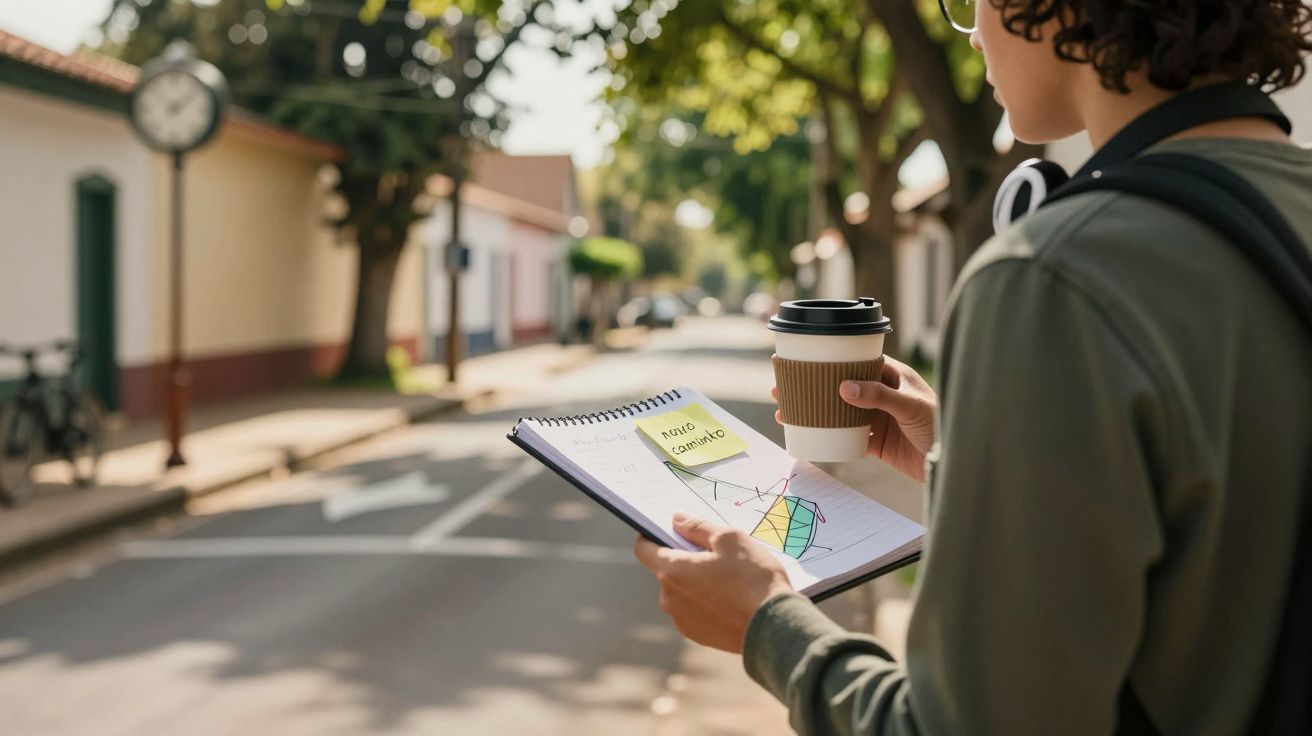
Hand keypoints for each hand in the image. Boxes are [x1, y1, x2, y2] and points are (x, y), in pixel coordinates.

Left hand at [634, 513, 793, 652]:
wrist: (775, 627)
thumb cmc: (753, 578)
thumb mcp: (730, 539)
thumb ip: (698, 527)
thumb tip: (677, 520)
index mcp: (672, 571)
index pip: (643, 549)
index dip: (650, 536)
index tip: (666, 529)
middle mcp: (669, 599)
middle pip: (667, 570)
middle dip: (685, 559)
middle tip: (714, 553)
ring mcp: (682, 620)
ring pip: (682, 591)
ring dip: (696, 582)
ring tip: (728, 578)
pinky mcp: (698, 636)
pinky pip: (694, 611)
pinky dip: (706, 602)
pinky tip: (731, 598)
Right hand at [772, 355, 936, 481]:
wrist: (953, 462)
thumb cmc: (941, 424)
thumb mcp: (911, 406)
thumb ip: (879, 396)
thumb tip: (843, 387)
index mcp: (892, 376)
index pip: (856, 361)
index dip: (830, 359)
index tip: (805, 357)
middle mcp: (881, 394)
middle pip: (840, 385)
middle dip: (812, 385)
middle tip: (783, 385)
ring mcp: (877, 418)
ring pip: (838, 410)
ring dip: (814, 410)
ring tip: (786, 410)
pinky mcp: (876, 442)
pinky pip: (845, 435)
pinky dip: (826, 434)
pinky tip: (807, 433)